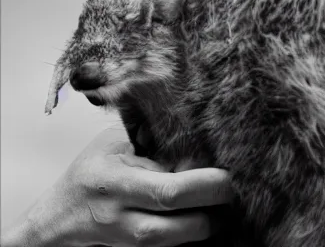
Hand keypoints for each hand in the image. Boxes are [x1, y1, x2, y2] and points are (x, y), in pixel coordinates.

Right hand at [2, 127, 233, 245]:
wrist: (57, 218)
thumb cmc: (88, 173)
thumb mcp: (113, 144)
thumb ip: (148, 136)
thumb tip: (190, 125)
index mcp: (117, 183)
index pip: (169, 190)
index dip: (205, 185)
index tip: (226, 174)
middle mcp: (123, 217)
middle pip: (179, 226)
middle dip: (214, 211)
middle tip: (232, 192)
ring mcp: (128, 241)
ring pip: (177, 243)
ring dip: (205, 226)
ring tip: (221, 208)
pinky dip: (189, 235)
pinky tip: (201, 218)